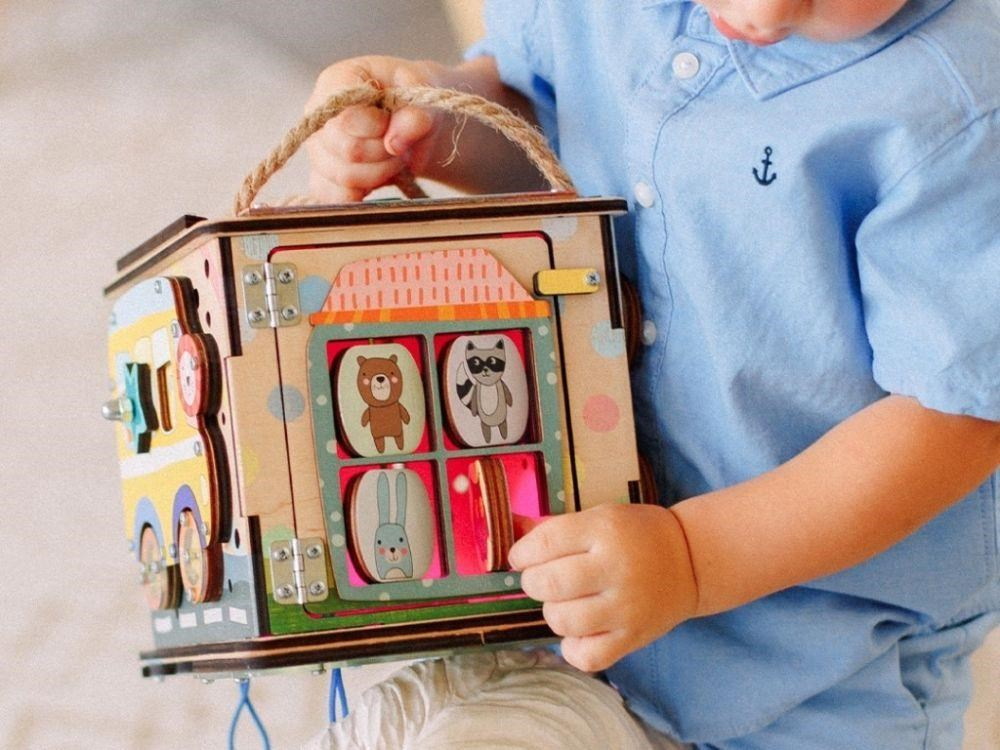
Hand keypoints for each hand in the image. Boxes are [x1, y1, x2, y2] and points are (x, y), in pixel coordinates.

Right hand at [304, 56, 449, 202]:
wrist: (418, 124)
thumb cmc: (416, 100)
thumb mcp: (426, 93)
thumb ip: (415, 112)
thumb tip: (395, 140)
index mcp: (337, 82)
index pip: (344, 114)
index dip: (376, 125)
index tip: (397, 121)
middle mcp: (318, 116)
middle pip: (346, 149)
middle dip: (384, 152)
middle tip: (403, 144)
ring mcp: (317, 151)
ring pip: (344, 177)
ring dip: (381, 174)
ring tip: (396, 158)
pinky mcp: (323, 179)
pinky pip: (334, 198)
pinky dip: (363, 195)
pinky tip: (379, 180)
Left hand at [508, 503, 697, 672]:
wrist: (690, 560)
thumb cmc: (636, 535)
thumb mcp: (599, 517)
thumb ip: (553, 527)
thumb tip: (509, 527)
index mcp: (604, 530)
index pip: (544, 543)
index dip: (521, 553)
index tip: (521, 557)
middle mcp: (615, 568)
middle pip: (548, 583)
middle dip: (533, 582)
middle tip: (543, 579)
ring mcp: (625, 607)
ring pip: (562, 621)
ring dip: (552, 612)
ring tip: (565, 602)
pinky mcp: (633, 638)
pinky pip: (587, 656)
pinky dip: (572, 647)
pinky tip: (578, 631)